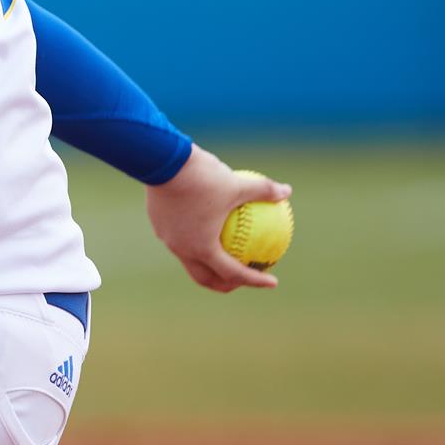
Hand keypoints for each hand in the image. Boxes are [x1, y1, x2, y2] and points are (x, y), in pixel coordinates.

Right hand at [144, 146, 291, 292]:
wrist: (161, 161)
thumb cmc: (201, 177)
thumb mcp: (238, 184)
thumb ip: (263, 190)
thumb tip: (287, 191)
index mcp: (203, 248)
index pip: (233, 274)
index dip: (255, 281)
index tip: (272, 281)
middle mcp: (182, 249)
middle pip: (205, 278)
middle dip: (225, 284)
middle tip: (242, 278)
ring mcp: (167, 238)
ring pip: (189, 257)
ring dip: (207, 261)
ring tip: (222, 252)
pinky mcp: (158, 223)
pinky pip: (180, 236)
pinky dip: (194, 237)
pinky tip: (203, 220)